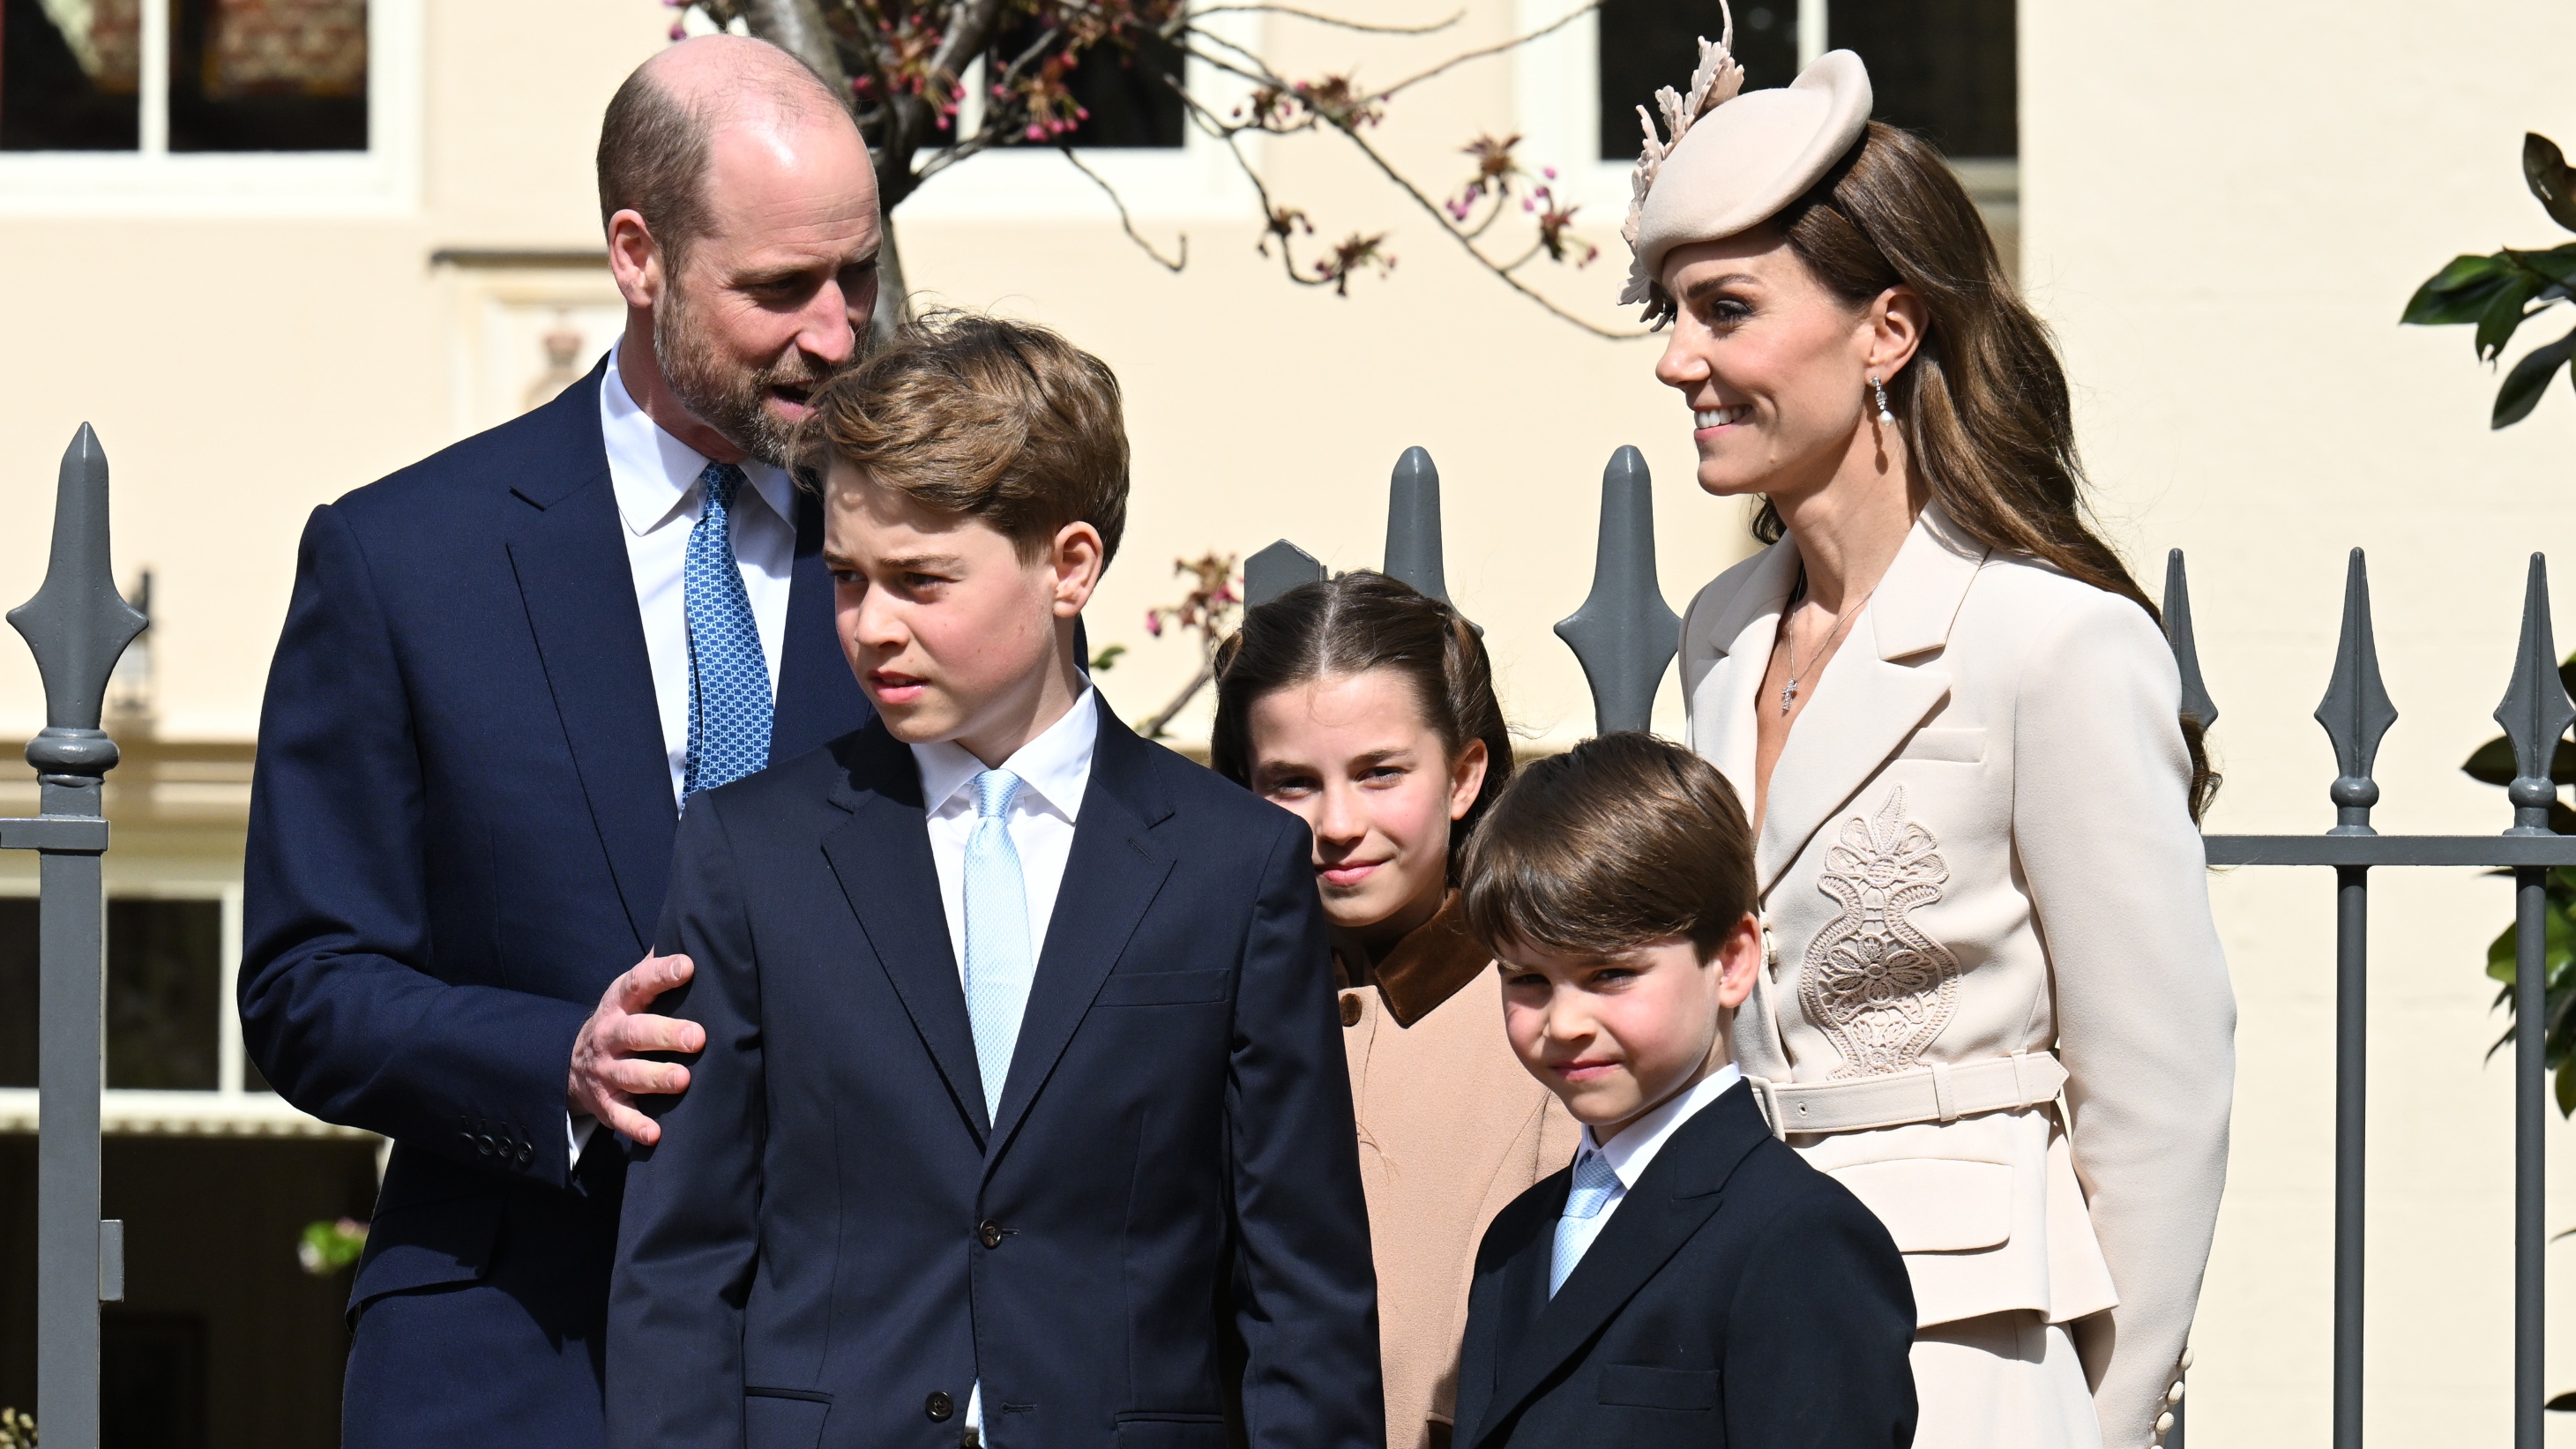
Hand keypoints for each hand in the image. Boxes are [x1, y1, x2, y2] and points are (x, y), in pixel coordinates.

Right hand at [567, 952, 704, 1145]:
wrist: (575, 1063)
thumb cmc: (624, 1019)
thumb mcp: (631, 991)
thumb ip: (655, 968)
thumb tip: (690, 931)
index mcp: (620, 1003)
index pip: (638, 983)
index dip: (661, 973)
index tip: (688, 965)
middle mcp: (610, 1035)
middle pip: (635, 1032)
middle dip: (666, 1034)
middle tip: (698, 1037)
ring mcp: (605, 1070)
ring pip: (629, 1075)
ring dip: (656, 1077)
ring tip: (684, 1079)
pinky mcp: (605, 1103)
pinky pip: (619, 1116)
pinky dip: (635, 1126)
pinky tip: (656, 1134)